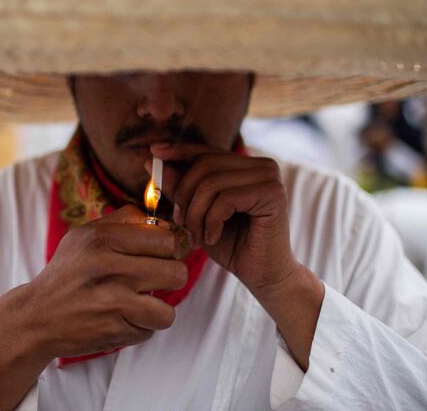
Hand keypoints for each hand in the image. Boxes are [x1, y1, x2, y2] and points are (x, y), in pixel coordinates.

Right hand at [0, 205, 185, 408]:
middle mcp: (108, 268)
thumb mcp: (86, 235)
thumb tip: (164, 222)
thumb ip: (124, 221)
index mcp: (103, 239)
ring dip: (157, 311)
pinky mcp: (112, 331)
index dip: (168, 250)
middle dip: (170, 279)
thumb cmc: (67, 273)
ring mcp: (112, 302)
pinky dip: (139, 329)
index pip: (166, 239)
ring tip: (140, 305)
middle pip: (176, 273)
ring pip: (168, 311)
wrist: (35, 316)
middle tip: (155, 281)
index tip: (159, 256)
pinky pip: (148, 332)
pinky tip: (121, 319)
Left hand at [148, 142, 296, 293]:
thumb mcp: (198, 214)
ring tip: (196, 237)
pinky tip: (212, 238)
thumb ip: (181, 187)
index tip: (154, 153)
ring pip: (212, 183)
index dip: (179, 151)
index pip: (206, 151)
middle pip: (205, 164)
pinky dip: (211, 222)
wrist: (263, 275)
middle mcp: (262, 165)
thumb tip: (152, 159)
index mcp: (247, 166)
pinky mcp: (273, 194)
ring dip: (195, 214)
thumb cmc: (232, 245)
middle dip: (184, 195)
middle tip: (180, 224)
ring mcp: (270, 178)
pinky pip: (225, 199)